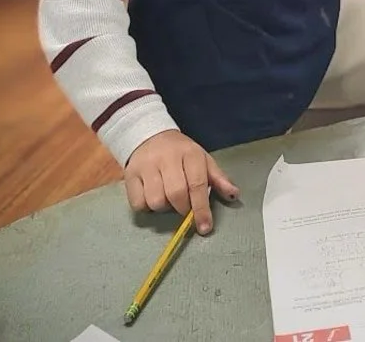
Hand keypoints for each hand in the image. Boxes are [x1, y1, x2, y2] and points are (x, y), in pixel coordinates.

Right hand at [124, 130, 239, 234]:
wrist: (151, 136)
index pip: (197, 184)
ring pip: (155, 201)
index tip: (205, 227)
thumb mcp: (203, 160)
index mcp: (190, 154)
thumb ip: (218, 178)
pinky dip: (147, 207)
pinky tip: (153, 197)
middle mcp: (167, 158)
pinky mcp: (130, 175)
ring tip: (169, 199)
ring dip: (164, 208)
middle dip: (183, 209)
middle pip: (175, 194)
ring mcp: (146, 166)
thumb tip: (234, 195)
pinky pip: (138, 203)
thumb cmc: (182, 152)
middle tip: (185, 208)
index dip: (202, 209)